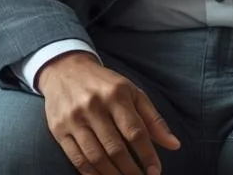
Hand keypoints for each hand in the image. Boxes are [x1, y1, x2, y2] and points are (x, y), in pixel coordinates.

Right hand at [36, 52, 179, 174]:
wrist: (64, 69)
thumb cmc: (104, 84)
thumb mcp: (132, 92)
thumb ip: (153, 119)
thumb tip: (174, 145)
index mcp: (115, 95)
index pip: (135, 131)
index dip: (148, 155)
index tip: (155, 171)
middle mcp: (93, 106)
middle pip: (115, 148)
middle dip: (131, 170)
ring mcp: (73, 119)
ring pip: (96, 157)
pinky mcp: (58, 129)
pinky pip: (77, 159)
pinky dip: (92, 174)